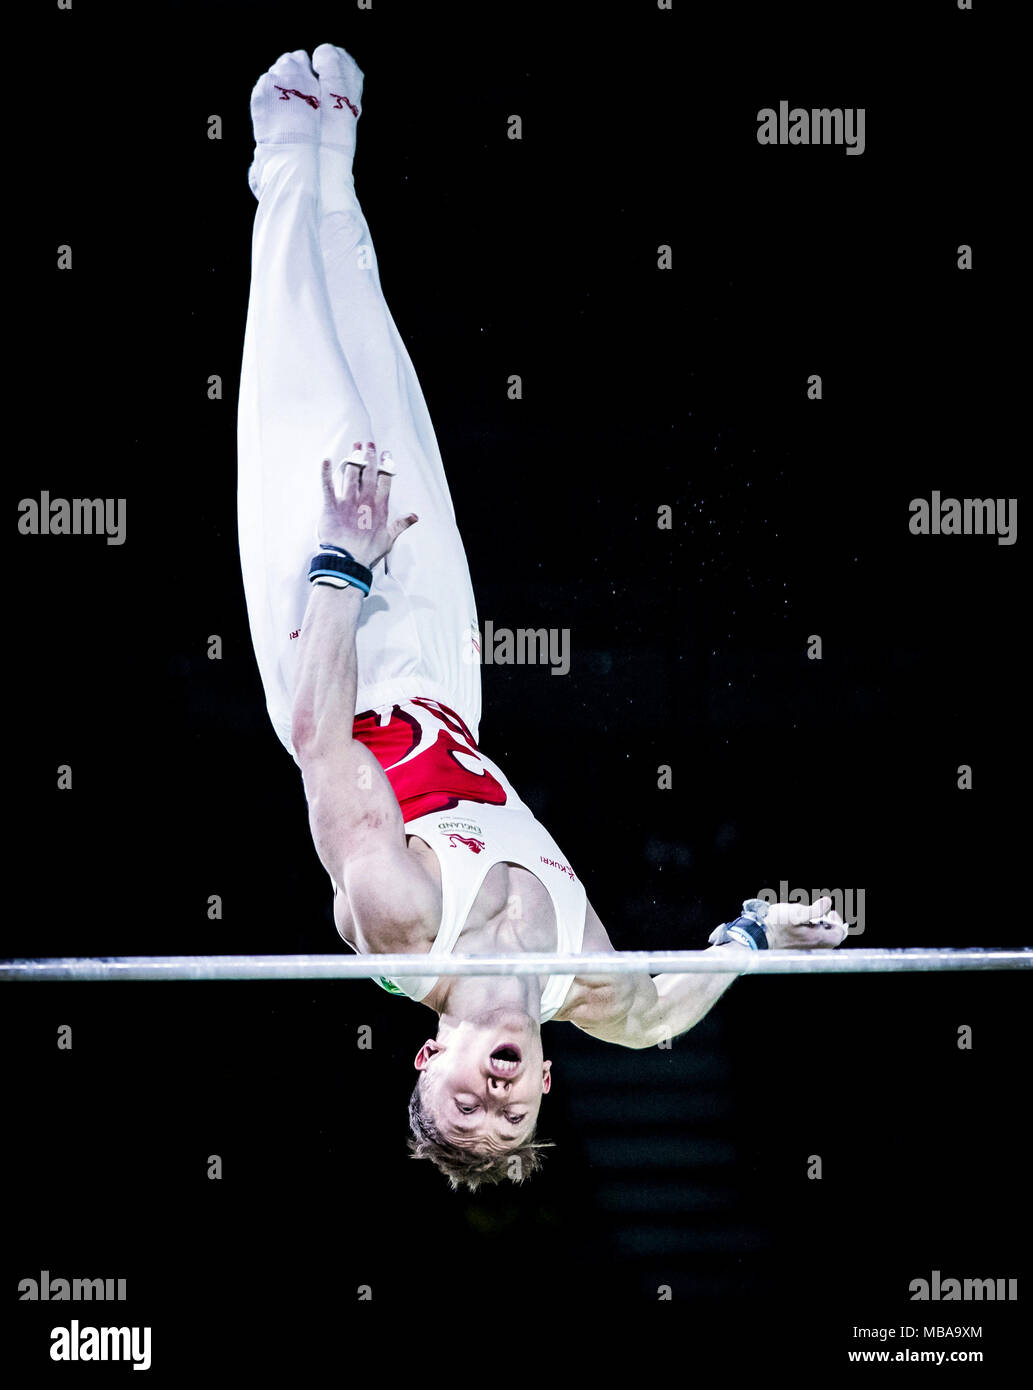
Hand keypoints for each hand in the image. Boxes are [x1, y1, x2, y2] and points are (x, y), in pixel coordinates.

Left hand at [318, 442, 417, 567]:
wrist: (347, 562)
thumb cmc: (368, 552)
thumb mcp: (389, 539)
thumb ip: (401, 525)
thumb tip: (415, 516)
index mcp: (379, 507)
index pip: (385, 480)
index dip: (386, 465)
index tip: (386, 454)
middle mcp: (365, 501)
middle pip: (369, 473)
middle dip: (369, 456)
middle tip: (368, 444)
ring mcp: (347, 502)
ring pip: (351, 474)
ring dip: (353, 458)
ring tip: (355, 447)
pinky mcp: (331, 506)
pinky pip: (327, 486)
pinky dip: (325, 471)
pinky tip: (326, 458)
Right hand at [763, 895, 847, 949]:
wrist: (759, 937)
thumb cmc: (776, 925)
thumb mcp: (795, 912)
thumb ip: (814, 909)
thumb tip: (827, 902)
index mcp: (817, 939)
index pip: (839, 934)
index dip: (837, 921)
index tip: (830, 912)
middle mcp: (814, 948)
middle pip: (832, 939)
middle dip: (830, 925)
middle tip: (824, 915)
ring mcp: (806, 950)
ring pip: (822, 941)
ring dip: (821, 929)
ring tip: (812, 919)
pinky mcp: (798, 950)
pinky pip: (813, 943)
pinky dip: (813, 933)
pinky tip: (803, 926)